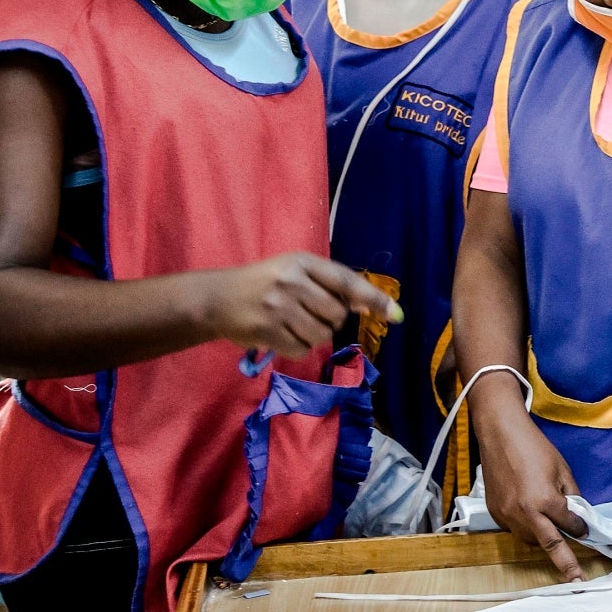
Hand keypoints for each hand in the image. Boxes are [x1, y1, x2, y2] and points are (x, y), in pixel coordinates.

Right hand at [201, 253, 397, 358]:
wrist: (215, 298)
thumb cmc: (262, 283)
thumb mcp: (294, 271)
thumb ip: (329, 285)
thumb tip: (368, 306)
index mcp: (302, 262)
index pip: (347, 281)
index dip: (373, 298)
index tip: (396, 314)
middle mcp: (292, 281)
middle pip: (337, 314)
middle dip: (329, 319)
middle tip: (306, 312)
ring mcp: (278, 307)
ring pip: (321, 335)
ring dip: (313, 335)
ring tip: (292, 323)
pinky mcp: (267, 331)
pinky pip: (302, 349)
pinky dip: (297, 347)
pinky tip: (282, 335)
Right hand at [477, 409, 586, 581]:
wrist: (500, 435)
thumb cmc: (534, 448)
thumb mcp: (562, 469)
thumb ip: (572, 495)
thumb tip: (578, 514)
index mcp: (546, 500)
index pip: (569, 525)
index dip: (580, 528)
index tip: (586, 531)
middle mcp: (526, 512)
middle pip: (549, 544)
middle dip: (565, 563)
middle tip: (577, 581)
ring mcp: (507, 515)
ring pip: (530, 538)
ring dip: (542, 536)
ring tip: (546, 522)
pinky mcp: (495, 513)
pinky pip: (515, 528)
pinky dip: (525, 525)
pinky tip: (528, 511)